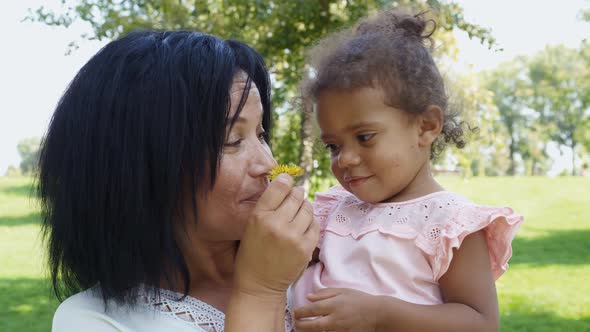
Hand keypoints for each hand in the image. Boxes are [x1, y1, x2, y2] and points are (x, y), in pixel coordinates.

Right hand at [233, 174, 319, 298]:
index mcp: (260, 216)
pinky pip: (315, 224)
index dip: (286, 180)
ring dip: (305, 208)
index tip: (288, 180)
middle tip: (294, 198)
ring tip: (298, 215)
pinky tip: (302, 228)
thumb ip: (268, 205)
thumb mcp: (251, 225)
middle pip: (297, 195)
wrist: (259, 285)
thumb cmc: (253, 253)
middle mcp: (277, 224)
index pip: (280, 186)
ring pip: (308, 208)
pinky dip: (311, 223)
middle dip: (297, 194)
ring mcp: (293, 236)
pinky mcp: (306, 248)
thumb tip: (287, 181)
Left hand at [294, 288, 380, 331]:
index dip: (300, 312)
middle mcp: (335, 319)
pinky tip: (318, 331)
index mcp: (333, 305)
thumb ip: (324, 293)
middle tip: (296, 323)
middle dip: (300, 325)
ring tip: (305, 328)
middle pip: (312, 326)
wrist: (378, 314)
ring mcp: (340, 330)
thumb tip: (308, 297)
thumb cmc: (360, 300)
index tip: (295, 312)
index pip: (311, 310)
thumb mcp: (343, 291)